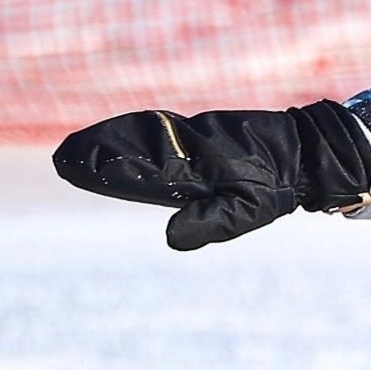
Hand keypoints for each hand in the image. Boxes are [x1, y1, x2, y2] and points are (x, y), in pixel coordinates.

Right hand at [52, 100, 370, 249]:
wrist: (308, 148)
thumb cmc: (278, 183)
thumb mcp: (249, 211)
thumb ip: (211, 222)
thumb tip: (170, 239)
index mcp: (198, 164)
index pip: (144, 166)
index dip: (109, 167)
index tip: (75, 166)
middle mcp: (191, 145)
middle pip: (137, 144)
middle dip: (100, 150)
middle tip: (62, 157)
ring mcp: (195, 135)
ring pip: (146, 134)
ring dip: (111, 139)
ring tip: (78, 147)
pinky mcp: (202, 132)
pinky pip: (159, 130)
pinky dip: (133, 133)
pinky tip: (119, 139)